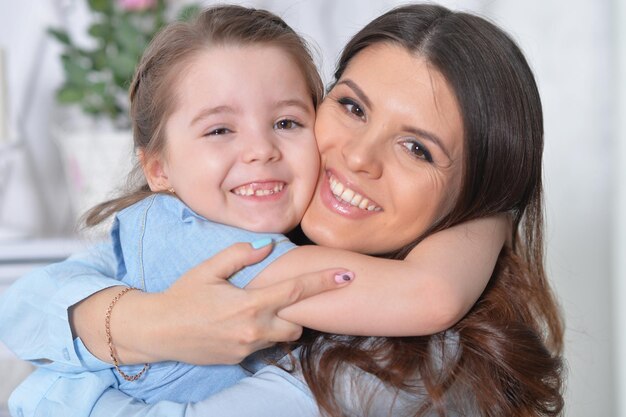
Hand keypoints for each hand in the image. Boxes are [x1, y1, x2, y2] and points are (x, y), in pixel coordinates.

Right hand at [142, 242, 351, 364]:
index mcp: (250, 304)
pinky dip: (260, 335)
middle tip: (283, 299)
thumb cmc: (182, 296)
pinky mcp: (239, 360)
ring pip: (281, 338)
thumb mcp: (208, 269)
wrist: (158, 332)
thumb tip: (268, 245)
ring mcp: (247, 349)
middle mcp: (254, 330)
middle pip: (298, 325)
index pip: (297, 291)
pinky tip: (239, 325)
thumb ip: (240, 255)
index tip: (347, 275)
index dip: (325, 282)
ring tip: (257, 311)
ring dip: (279, 324)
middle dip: (298, 313)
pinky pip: (262, 347)